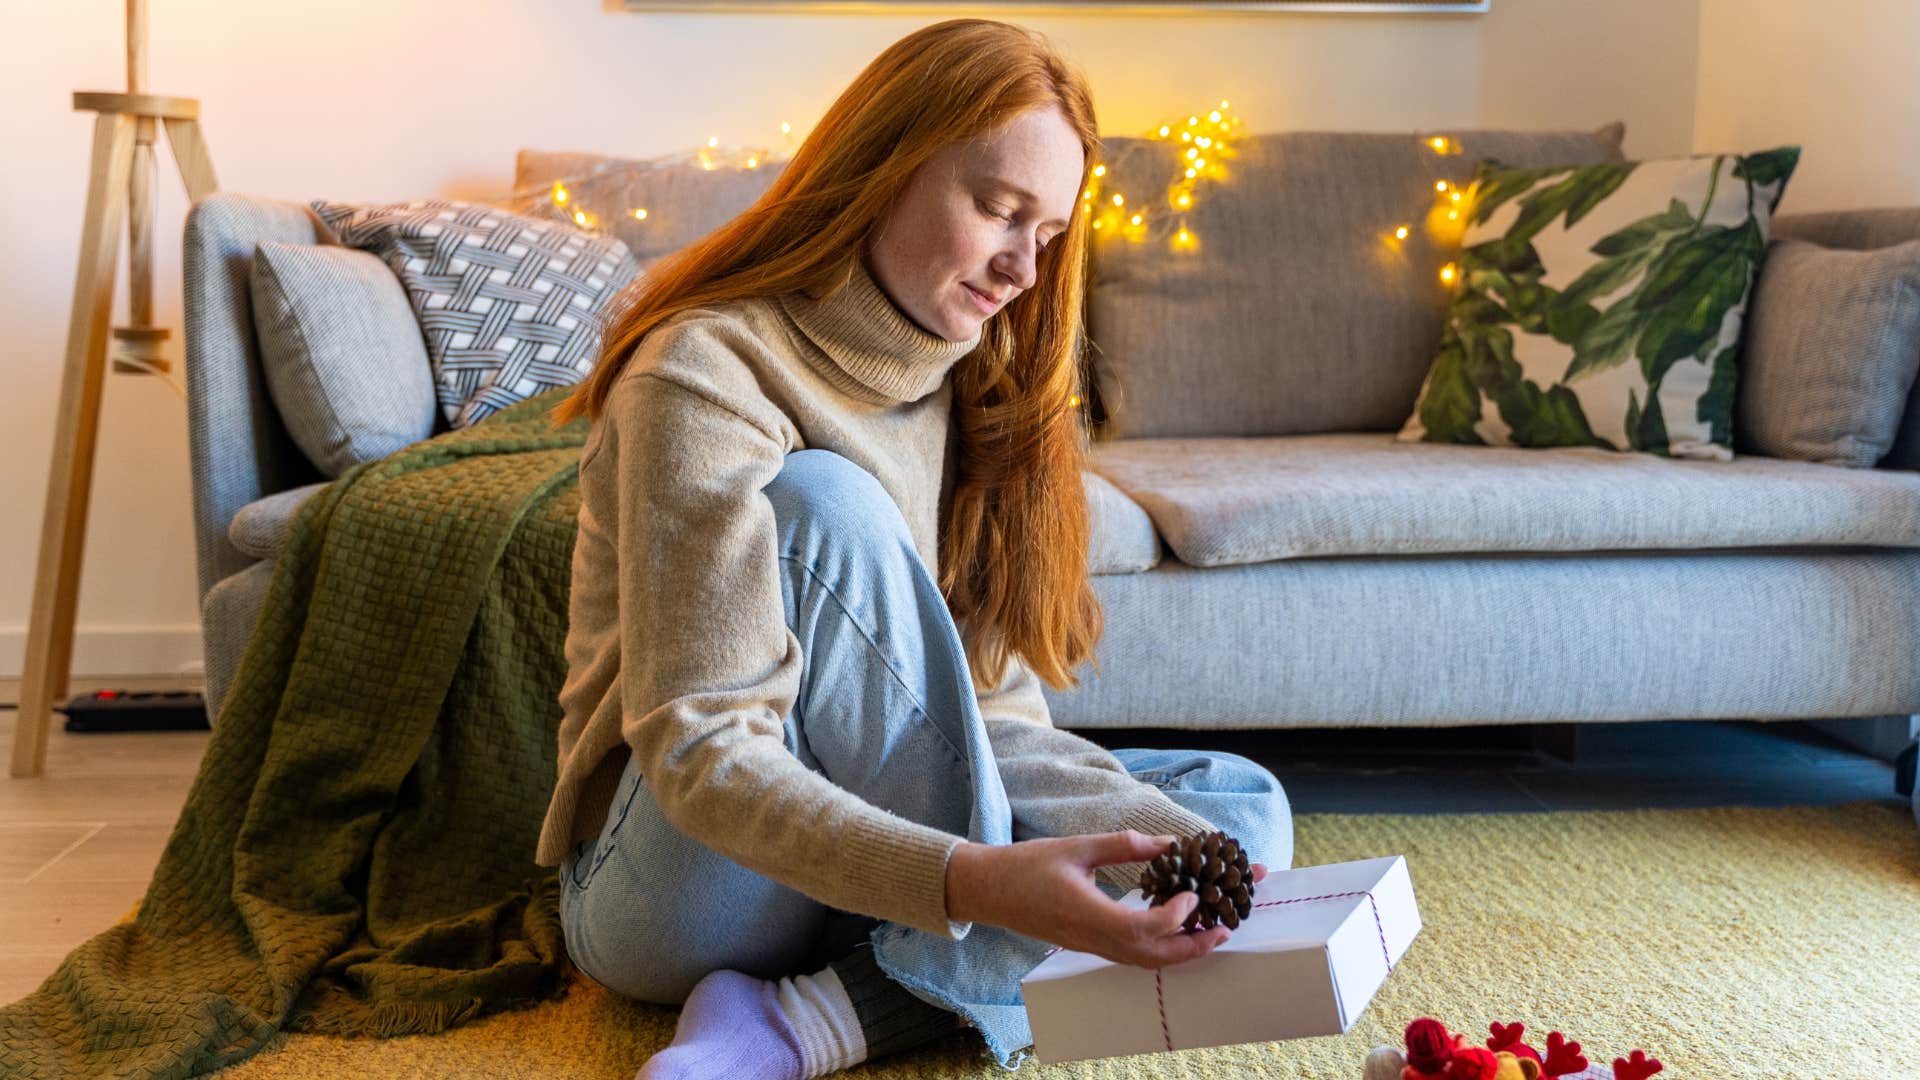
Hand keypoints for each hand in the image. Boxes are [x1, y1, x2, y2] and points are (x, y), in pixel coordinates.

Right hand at [944, 830, 1269, 969]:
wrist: (989, 890)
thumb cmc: (1028, 865)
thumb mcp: (1077, 847)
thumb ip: (1124, 845)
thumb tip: (1168, 843)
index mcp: (1087, 914)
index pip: (1140, 929)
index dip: (1172, 919)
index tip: (1192, 896)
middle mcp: (1091, 939)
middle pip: (1152, 958)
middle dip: (1193, 948)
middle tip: (1225, 928)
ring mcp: (1090, 947)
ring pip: (1144, 962)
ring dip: (1181, 952)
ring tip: (1208, 931)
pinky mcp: (1088, 946)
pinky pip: (1132, 956)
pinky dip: (1161, 948)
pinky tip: (1173, 928)